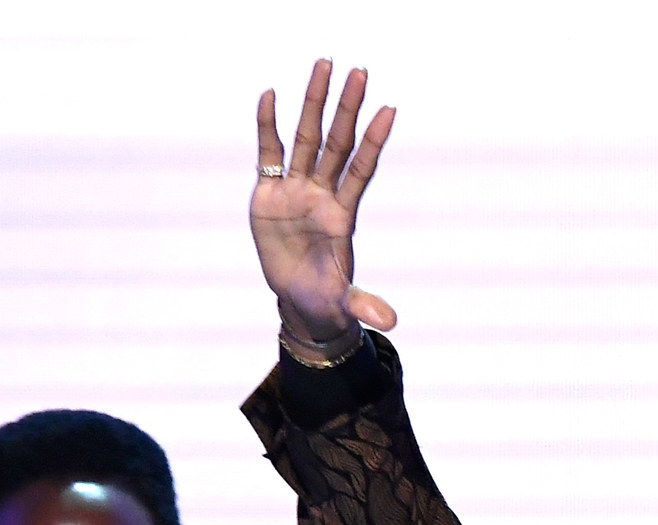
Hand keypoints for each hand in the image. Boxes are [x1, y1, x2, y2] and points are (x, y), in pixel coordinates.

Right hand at [252, 62, 400, 345]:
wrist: (300, 298)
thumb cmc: (326, 298)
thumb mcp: (345, 303)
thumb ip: (364, 305)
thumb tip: (389, 324)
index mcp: (343, 215)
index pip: (362, 169)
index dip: (373, 141)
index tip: (389, 109)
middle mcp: (322, 194)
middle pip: (337, 142)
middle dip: (346, 107)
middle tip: (358, 71)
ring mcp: (296, 189)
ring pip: (306, 138)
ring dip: (313, 103)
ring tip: (323, 66)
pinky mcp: (269, 193)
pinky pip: (269, 153)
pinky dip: (267, 126)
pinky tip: (269, 94)